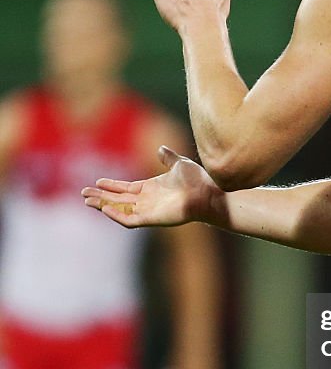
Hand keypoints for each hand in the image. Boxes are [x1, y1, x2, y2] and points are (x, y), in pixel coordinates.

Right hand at [81, 145, 218, 227]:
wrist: (208, 192)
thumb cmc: (198, 180)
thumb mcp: (179, 163)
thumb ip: (168, 157)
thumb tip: (160, 148)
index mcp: (151, 188)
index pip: (126, 188)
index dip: (111, 185)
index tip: (97, 181)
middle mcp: (147, 200)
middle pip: (118, 199)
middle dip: (101, 196)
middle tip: (84, 192)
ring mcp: (149, 210)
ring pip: (120, 210)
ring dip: (103, 205)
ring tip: (87, 200)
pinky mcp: (152, 219)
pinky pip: (129, 220)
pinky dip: (116, 215)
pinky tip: (105, 208)